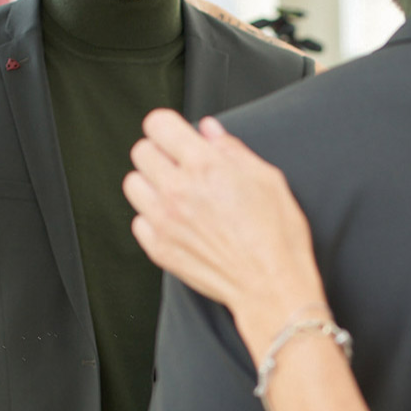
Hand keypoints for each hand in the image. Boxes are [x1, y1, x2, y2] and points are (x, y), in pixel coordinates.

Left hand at [124, 109, 326, 363]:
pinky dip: (152, 217)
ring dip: (151, 182)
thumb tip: (209, 130)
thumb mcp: (267, 178)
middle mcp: (177, 191)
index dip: (168, 126)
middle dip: (160, 152)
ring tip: (176, 192)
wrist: (271, 285)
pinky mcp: (158, 248)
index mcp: (205, 166)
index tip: (176, 134)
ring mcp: (163, 222)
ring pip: (132, 184)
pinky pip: (138, 220)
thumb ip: (232, 149)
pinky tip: (178, 220)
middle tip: (180, 163)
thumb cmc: (277, 234)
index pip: (158, 124)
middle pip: (141, 151)